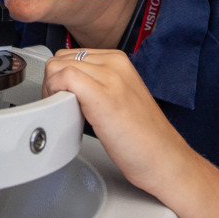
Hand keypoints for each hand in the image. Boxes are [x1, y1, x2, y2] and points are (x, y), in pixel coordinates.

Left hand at [43, 48, 189, 197]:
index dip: (58, 77)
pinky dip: (55, 95)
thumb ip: (95, 82)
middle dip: (53, 82)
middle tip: (61, 106)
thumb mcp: (117, 95)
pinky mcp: (102, 95)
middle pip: (60, 60)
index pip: (69, 55)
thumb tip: (64, 82)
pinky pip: (63, 78)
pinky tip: (66, 113)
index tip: (61, 96)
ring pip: (57, 67)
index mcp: (118, 60)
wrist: (166, 161)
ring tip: (65, 111)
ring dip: (52, 90)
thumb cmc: (142, 137)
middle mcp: (114, 63)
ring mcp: (110, 77)